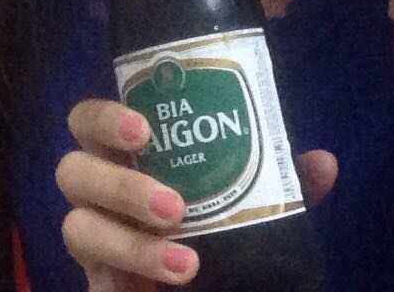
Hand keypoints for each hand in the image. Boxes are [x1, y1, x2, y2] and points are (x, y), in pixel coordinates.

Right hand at [56, 98, 336, 290]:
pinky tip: (164, 286)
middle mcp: (96, 190)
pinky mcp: (97, 281)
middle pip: (71, 170)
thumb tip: (322, 163)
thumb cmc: (219, 227)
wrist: (217, 281)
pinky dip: (126, 277)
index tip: (145, 129)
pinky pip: (92, 280)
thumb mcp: (254, 203)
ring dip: (130, 243)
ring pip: (76, 228)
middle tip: (174, 205)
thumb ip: (281, 183)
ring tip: (186, 263)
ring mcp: (92, 239)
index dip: (104, 118)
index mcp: (124, 154)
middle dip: (120, 185)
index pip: (88, 120)